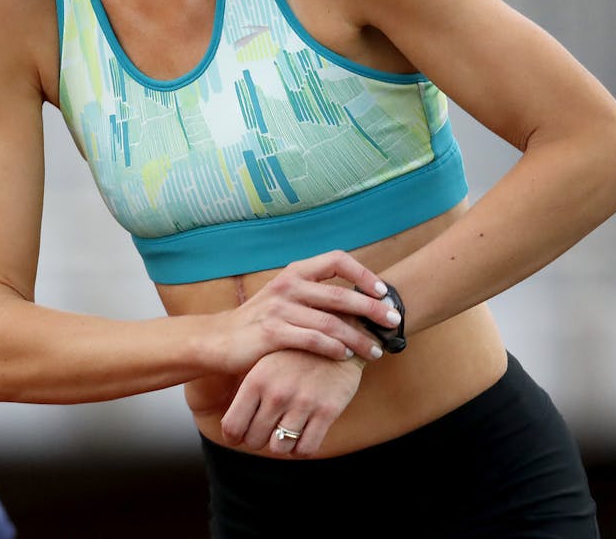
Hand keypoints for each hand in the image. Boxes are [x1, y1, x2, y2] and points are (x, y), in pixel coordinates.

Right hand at [207, 249, 400, 374]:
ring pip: (330, 322)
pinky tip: (345, 356)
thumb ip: (316, 294)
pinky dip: (333, 349)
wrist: (221, 339)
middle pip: (340, 294)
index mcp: (295, 272)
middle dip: (372, 309)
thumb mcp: (286, 297)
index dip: (363, 274)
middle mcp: (288, 285)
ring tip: (376, 350)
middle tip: (394, 321)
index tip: (383, 291)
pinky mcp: (271, 333)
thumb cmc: (261, 320)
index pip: (337, 259)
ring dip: (358, 337)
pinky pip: (312, 340)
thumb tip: (360, 298)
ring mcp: (278, 309)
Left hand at [219, 349, 363, 457]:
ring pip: (280, 448)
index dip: (234, 437)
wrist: (336, 336)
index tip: (239, 437)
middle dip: (257, 440)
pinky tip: (301, 436)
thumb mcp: (264, 364)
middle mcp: (277, 393)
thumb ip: (248, 392)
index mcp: (256, 380)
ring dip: (280, 446)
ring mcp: (302, 403)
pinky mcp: (327, 411)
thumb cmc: (293, 355)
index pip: (233, 426)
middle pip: (254, 440)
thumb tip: (232, 427)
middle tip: (264, 433)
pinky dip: (301, 449)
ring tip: (283, 434)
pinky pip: (306, 449)